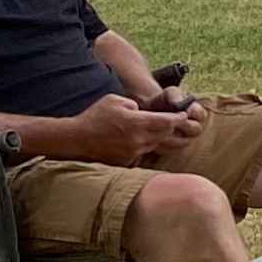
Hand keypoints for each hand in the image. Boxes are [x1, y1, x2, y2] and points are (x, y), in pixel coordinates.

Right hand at [56, 92, 197, 165]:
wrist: (77, 139)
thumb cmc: (95, 116)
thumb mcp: (115, 100)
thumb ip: (134, 105)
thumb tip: (142, 112)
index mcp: (137, 123)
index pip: (166, 122)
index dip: (178, 118)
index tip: (185, 115)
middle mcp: (138, 140)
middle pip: (164, 135)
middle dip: (171, 128)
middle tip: (178, 122)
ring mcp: (133, 153)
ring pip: (154, 145)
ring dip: (159, 138)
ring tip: (160, 131)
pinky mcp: (127, 161)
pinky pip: (142, 152)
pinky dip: (145, 146)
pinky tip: (142, 141)